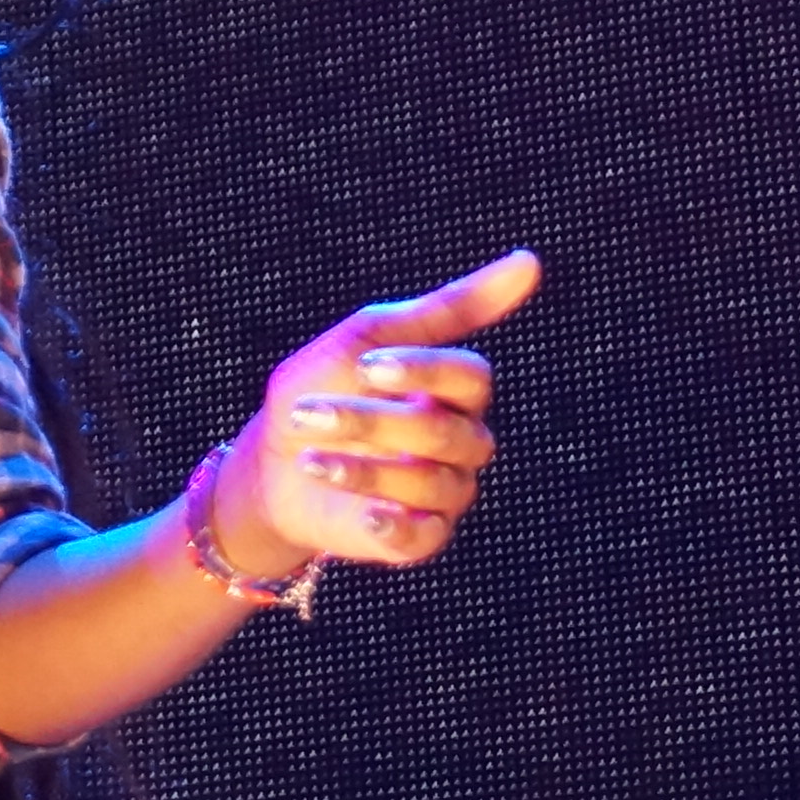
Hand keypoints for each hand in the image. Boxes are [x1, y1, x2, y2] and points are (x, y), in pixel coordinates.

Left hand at [200, 249, 541, 576]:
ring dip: (363, 468)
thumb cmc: (320, 389)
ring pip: (434, 484)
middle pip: (449, 433)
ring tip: (309, 457)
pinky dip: (393, 523)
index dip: (423, 371)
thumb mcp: (368, 336)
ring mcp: (445, 493)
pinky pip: (426, 536)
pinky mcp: (419, 539)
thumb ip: (448, 307)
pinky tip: (363, 511)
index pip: (472, 378)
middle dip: (374, 422)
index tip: (366, 367)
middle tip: (309, 413)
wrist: (269, 464)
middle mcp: (461, 442)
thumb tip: (530, 261)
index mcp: (453, 392)